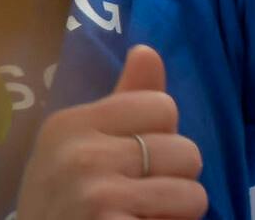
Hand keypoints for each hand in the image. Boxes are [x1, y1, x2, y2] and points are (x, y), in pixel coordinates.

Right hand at [21, 47, 203, 219]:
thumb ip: (123, 101)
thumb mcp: (79, 147)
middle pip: (186, 150)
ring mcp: (94, 196)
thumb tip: (146, 51)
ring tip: (135, 217)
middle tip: (132, 200)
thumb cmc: (61, 204)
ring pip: (192, 193)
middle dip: (172, 180)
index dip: (159, 139)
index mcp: (70, 124)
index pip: (164, 106)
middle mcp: (79, 155)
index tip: (128, 164)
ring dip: (175, 213)